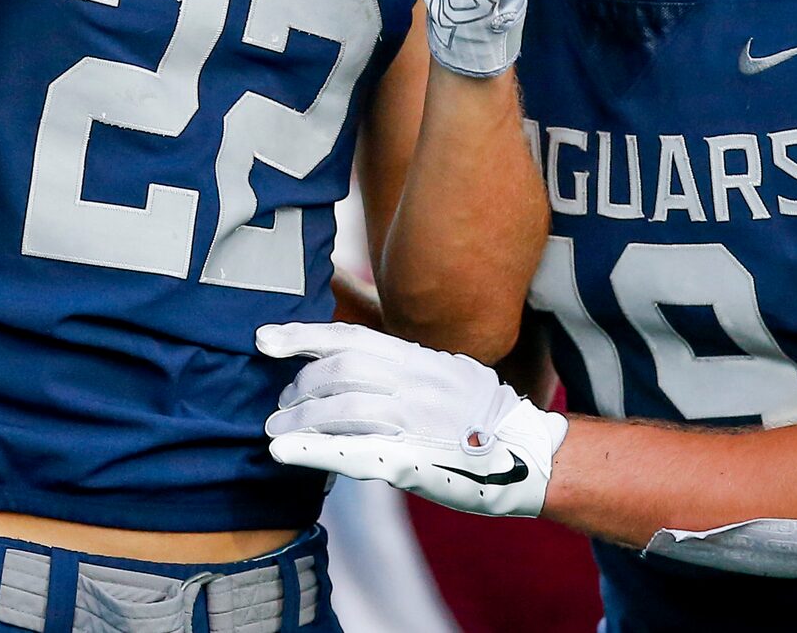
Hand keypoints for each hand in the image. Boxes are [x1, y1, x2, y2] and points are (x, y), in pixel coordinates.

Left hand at [259, 321, 565, 519]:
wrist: (532, 455)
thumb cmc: (486, 416)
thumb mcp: (447, 371)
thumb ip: (404, 365)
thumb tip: (356, 359)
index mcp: (419, 359)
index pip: (351, 337)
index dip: (303, 335)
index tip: (264, 338)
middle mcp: (414, 383)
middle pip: (340, 372)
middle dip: (302, 385)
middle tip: (282, 403)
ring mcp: (415, 422)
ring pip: (342, 410)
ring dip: (299, 420)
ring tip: (274, 431)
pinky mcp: (413, 461)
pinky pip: (354, 453)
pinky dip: (313, 449)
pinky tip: (284, 452)